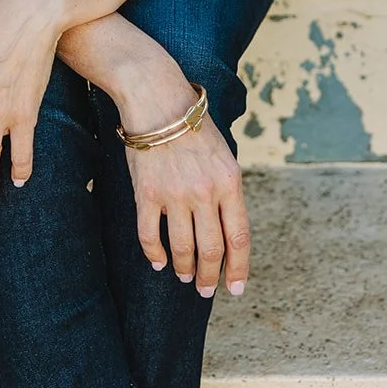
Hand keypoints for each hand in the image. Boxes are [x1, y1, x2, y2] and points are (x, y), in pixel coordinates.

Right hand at [119, 79, 249, 298]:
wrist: (157, 99)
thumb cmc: (192, 125)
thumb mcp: (224, 154)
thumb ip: (227, 189)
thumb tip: (228, 228)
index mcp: (230, 182)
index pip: (239, 238)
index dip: (238, 269)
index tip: (234, 289)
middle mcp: (205, 191)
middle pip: (212, 250)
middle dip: (209, 276)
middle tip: (204, 288)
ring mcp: (175, 194)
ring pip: (183, 248)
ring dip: (184, 269)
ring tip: (184, 275)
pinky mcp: (147, 193)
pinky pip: (150, 236)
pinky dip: (155, 255)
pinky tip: (159, 262)